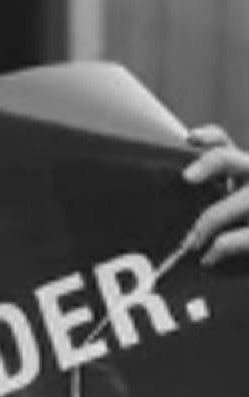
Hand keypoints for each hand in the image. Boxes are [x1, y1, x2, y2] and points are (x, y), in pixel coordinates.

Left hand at [180, 124, 248, 264]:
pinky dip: (223, 246)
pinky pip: (246, 236)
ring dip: (210, 220)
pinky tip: (207, 258)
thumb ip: (196, 200)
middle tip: (187, 176)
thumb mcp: (219, 207)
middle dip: (211, 162)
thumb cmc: (232, 228)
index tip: (189, 139)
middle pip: (232, 159)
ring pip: (242, 200)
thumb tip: (155, 205)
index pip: (223, 144)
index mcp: (238, 171)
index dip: (208, 137)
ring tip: (190, 243)